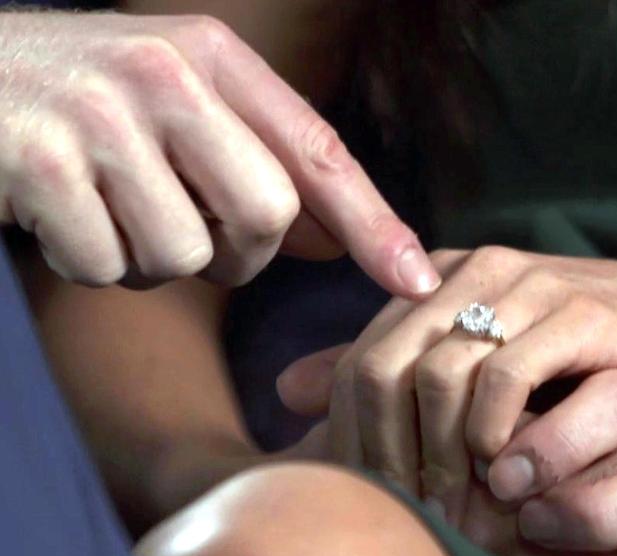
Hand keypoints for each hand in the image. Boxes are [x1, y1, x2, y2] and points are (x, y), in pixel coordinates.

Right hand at [0, 11, 438, 292]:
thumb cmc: (81, 101)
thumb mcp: (177, 103)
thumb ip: (255, 159)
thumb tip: (332, 238)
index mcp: (213, 56)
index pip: (315, 150)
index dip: (373, 222)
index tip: (417, 280)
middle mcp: (165, 72)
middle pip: (265, 214)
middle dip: (237, 253)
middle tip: (191, 232)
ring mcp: (99, 113)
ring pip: (184, 255)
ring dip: (151, 262)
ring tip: (109, 211)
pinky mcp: (41, 163)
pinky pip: (106, 268)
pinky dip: (91, 264)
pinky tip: (61, 217)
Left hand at [277, 246, 616, 519]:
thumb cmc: (578, 357)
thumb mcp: (476, 363)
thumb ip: (389, 368)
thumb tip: (287, 389)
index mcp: (441, 275)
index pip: (359, 356)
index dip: (355, 434)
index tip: (375, 496)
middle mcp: (472, 269)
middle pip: (383, 366)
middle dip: (388, 451)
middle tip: (410, 511)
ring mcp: (523, 285)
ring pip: (436, 375)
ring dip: (439, 453)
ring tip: (457, 503)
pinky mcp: (574, 313)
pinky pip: (504, 378)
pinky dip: (492, 435)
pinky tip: (502, 471)